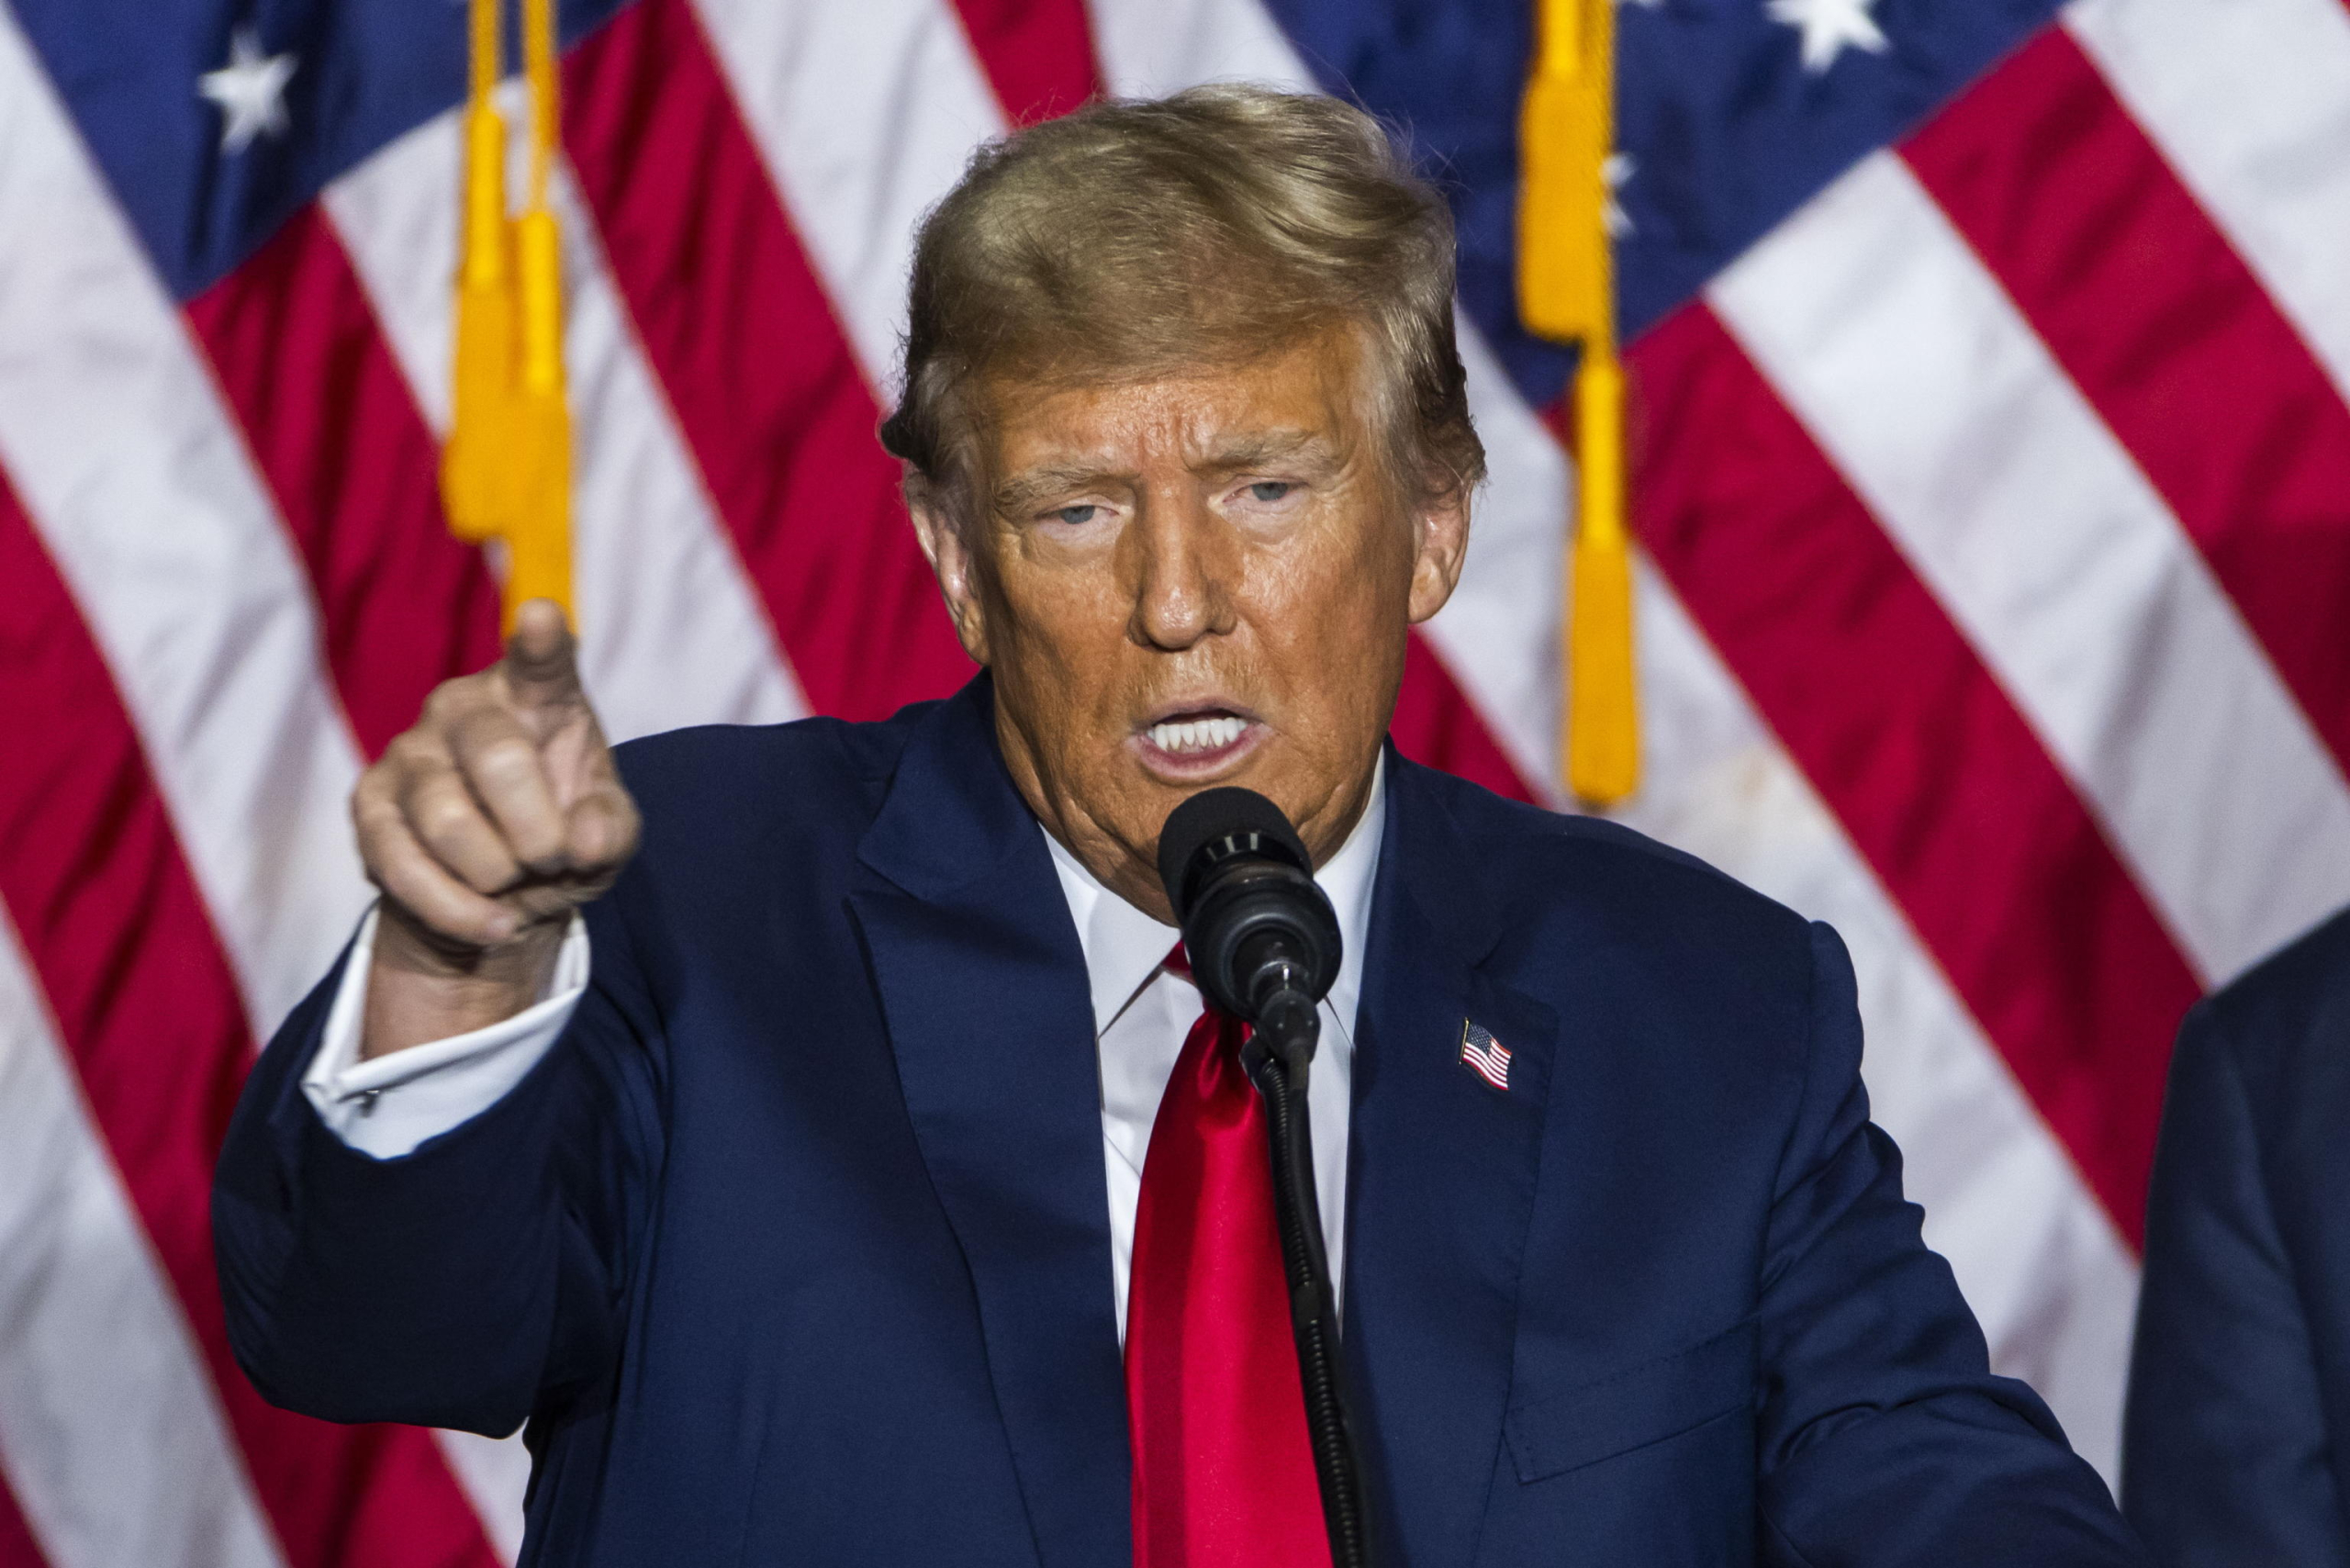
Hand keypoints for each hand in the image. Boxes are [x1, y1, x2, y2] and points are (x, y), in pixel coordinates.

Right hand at [352, 600, 639, 1056]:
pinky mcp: (369, 805)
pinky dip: (459, 910)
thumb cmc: (562, 840)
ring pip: (448, 821)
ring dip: (497, 875)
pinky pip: (404, 866)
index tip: (541, 615)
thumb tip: (582, 839)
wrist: (500, 896)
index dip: (542, 641)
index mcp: (537, 696)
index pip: (542, 662)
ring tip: (516, 884)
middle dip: (537, 833)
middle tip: (552, 859)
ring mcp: (409, 751)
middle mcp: (464, 706)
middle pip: (498, 760)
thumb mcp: (607, 839)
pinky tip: (493, 921)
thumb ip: (610, 831)